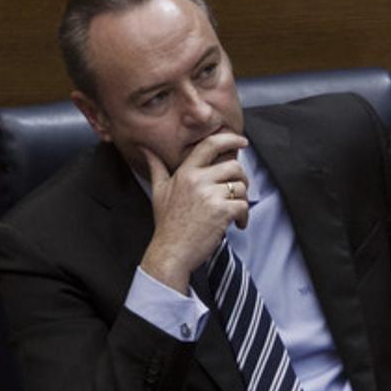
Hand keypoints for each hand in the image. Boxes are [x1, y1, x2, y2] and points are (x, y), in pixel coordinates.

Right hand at [138, 132, 250, 293]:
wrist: (171, 252)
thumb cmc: (167, 224)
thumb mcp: (159, 191)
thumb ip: (156, 168)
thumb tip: (146, 150)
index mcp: (186, 173)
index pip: (210, 145)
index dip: (230, 139)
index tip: (241, 141)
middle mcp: (198, 180)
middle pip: (234, 166)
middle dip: (242, 179)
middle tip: (238, 192)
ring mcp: (210, 195)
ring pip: (241, 186)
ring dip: (243, 200)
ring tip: (235, 213)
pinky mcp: (221, 211)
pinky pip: (244, 205)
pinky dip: (244, 217)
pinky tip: (237, 225)